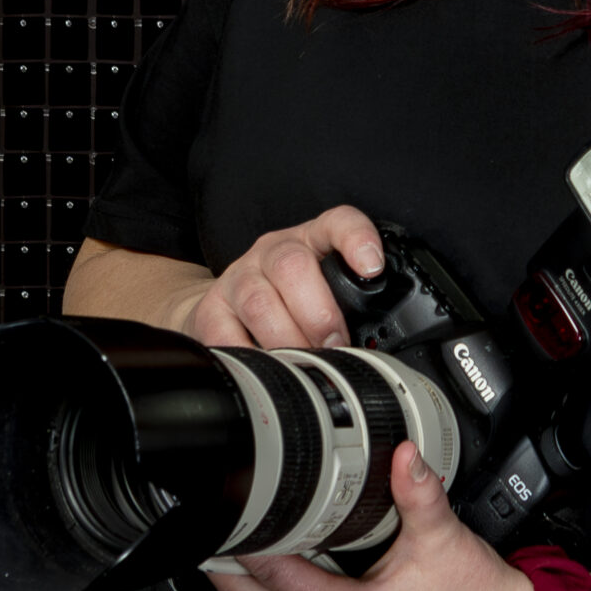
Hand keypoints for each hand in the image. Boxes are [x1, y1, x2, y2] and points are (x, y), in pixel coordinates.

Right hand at [175, 203, 387, 350]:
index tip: (372, 268)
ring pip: (259, 302)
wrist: (226, 304)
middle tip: (335, 343)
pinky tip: (267, 368)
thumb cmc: (288, 299)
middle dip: (318, 313)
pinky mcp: (210, 309)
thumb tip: (379, 347)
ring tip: (305, 362)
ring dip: (287, 338)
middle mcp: (272, 252)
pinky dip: (249, 356)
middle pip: (291, 266)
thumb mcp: (325, 288)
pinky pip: (225, 333)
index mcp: (310, 240)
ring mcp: (238, 278)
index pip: (338, 222)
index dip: (356, 239)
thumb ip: (352, 304)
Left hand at [210, 442, 538, 590]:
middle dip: (224, 566)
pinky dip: (271, 585)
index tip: (227, 510)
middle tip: (208, 523)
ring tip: (230, 533)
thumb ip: (418, 492)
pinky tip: (272, 553)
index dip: (244, 541)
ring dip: (244, 578)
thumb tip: (403, 452)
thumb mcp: (441, 537)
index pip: (274, 575)